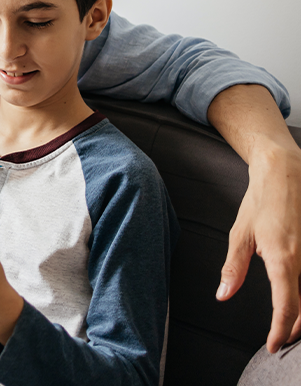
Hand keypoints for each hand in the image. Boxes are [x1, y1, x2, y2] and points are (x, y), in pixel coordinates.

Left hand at [218, 142, 300, 351]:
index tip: (273, 346)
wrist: (286, 172)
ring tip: (291, 324)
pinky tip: (299, 299)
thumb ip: (234, 267)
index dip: (281, 330)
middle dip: (296, 327)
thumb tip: (223, 294)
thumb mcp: (240, 234)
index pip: (287, 306)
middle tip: (281, 338)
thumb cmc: (261, 201)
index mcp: (284, 258)